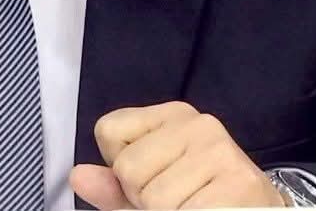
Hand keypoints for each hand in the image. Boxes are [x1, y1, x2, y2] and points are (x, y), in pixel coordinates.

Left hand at [69, 101, 286, 208]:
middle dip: (143, 198)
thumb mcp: (151, 191)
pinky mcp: (238, 182)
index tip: (152, 177)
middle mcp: (198, 123)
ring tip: (195, 207)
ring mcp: (220, 149)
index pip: (109, 130)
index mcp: (173, 115)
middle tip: (180, 200)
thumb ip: (114, 186)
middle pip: (128, 167)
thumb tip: (78, 176)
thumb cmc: (200, 201)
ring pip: (153, 198)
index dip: (121, 168)